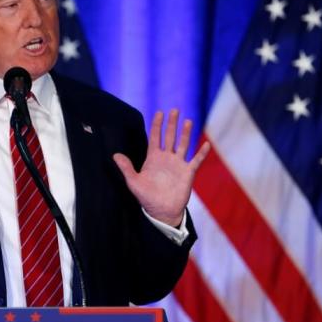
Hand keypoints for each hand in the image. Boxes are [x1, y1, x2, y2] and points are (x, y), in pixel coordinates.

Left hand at [113, 109, 209, 226]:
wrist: (161, 211)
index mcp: (153, 158)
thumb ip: (126, 168)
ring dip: (186, 133)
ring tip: (188, 121)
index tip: (159, 112)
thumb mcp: (133, 182)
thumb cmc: (146, 197)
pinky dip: (201, 153)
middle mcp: (166, 158)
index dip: (157, 125)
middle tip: (174, 110)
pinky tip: (206, 144)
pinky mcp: (188, 172)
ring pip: (183, 144)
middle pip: (170, 137)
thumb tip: (115, 155)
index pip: (155, 137)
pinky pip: (196, 160)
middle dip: (172, 124)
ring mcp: (178, 164)